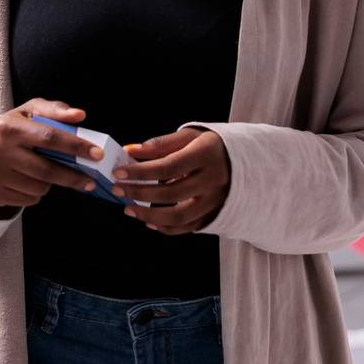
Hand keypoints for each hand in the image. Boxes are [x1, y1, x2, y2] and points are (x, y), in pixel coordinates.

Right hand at [0, 99, 104, 210]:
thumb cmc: (14, 128)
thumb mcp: (30, 112)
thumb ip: (55, 110)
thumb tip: (80, 115)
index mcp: (8, 127)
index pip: (49, 137)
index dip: (76, 147)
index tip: (97, 154)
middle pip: (46, 170)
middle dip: (73, 176)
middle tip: (90, 181)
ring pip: (39, 188)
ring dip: (52, 183)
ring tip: (47, 173)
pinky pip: (29, 200)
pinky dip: (37, 194)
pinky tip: (32, 181)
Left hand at [111, 128, 229, 233]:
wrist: (246, 162)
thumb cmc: (212, 145)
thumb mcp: (190, 136)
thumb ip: (160, 144)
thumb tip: (130, 151)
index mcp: (207, 155)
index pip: (168, 166)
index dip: (141, 171)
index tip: (119, 172)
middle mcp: (213, 180)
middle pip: (170, 193)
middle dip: (138, 192)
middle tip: (117, 188)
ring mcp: (215, 201)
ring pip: (178, 216)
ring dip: (148, 215)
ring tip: (128, 208)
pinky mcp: (214, 215)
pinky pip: (187, 227)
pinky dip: (166, 227)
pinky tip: (148, 221)